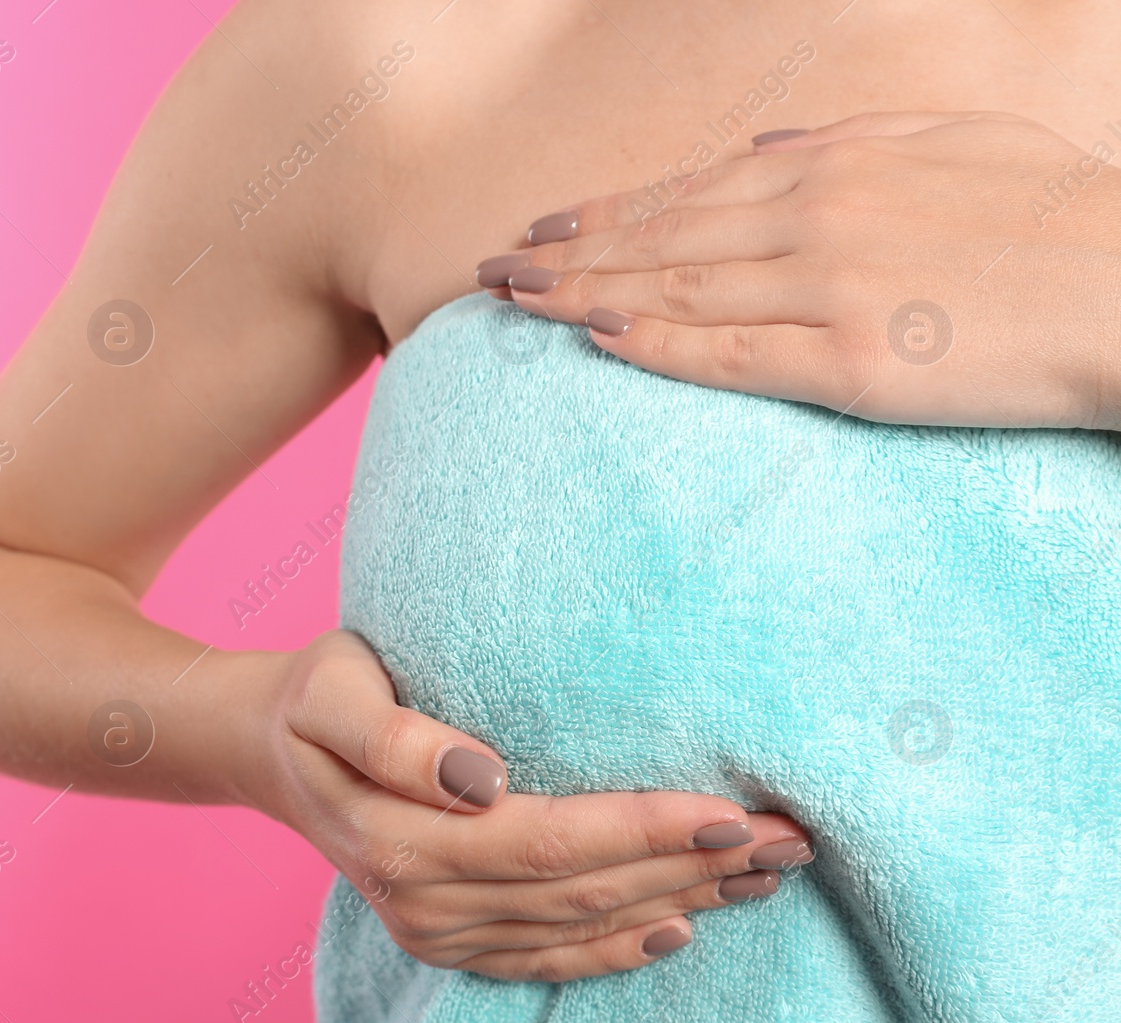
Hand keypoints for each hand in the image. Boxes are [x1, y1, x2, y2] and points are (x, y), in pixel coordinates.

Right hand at [256, 630, 813, 981]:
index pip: (552, 842)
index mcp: (405, 841)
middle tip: (790, 837)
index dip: (645, 829)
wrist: (267, 749)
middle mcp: (425, 901)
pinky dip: (619, 948)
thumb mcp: (331, 692)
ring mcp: (438, 930)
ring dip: (680, 901)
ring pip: (581, 927)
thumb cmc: (314, 699)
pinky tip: (679, 928)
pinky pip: (548, 957)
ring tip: (766, 873)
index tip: (731, 810)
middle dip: (692, 865)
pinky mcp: (450, 939)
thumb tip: (481, 777)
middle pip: (584, 891)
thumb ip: (393, 737)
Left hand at [478, 111, 1120, 430]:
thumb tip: (763, 145)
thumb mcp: (950, 139)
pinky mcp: (847, 364)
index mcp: (834, 166)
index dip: (606, 213)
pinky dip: (651, 345)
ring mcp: (824, 290)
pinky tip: (593, 341)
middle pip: (660, 239)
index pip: (688, 191)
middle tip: (493, 271)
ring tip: (516, 304)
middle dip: (567, 253)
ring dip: (583, 295)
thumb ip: (848, 138)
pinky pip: (725, 355)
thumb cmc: (1050, 214)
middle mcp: (812, 219)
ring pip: (673, 291)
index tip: (546, 228)